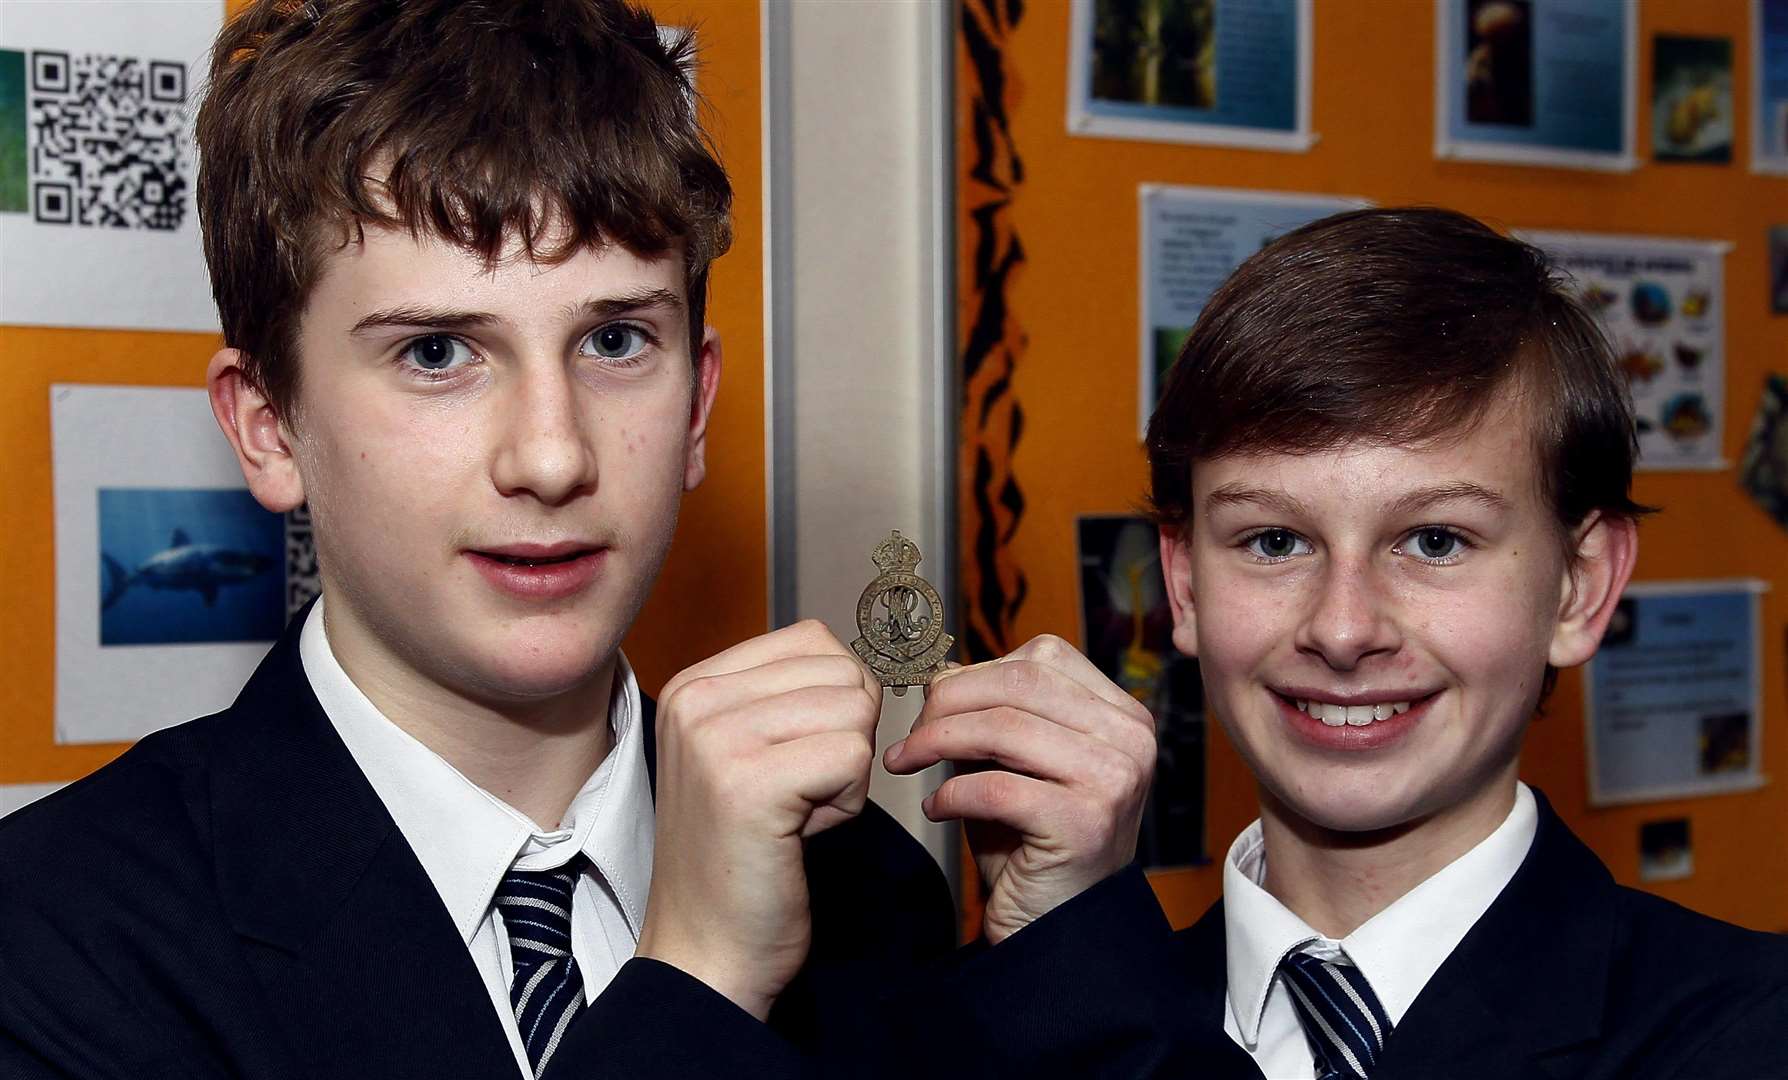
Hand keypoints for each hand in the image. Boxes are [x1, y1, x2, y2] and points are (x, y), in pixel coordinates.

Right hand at [636, 621, 880, 1019]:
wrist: (705, 951)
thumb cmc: (742, 858)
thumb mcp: (747, 753)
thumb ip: (789, 699)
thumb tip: (866, 665)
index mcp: (693, 685)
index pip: (813, 641)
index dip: (835, 705)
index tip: (794, 762)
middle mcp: (695, 698)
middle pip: (843, 673)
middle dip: (846, 738)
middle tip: (798, 794)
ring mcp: (716, 738)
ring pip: (854, 711)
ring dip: (847, 772)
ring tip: (796, 813)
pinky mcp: (749, 783)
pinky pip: (854, 757)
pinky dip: (847, 802)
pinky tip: (801, 833)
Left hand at [883, 634, 1154, 943]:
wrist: (1059, 927)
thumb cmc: (1032, 844)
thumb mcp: (1016, 764)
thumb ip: (993, 713)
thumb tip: (943, 673)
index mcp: (1122, 715)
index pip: (1043, 659)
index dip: (976, 673)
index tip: (933, 703)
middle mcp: (1130, 740)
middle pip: (1021, 683)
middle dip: (948, 702)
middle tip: (909, 735)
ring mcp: (1113, 780)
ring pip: (1004, 729)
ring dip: (937, 742)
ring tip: (906, 763)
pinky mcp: (1085, 825)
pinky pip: (997, 788)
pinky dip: (953, 794)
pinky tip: (938, 809)